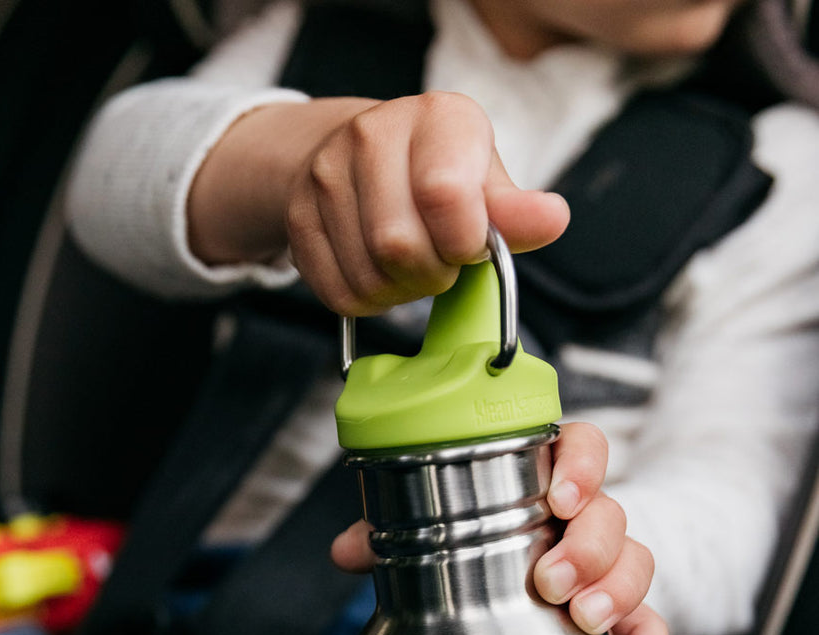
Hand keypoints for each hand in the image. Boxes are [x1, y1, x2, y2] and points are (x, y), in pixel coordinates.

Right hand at [188, 93, 568, 311]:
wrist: (363, 158)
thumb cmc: (441, 173)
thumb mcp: (487, 182)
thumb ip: (516, 211)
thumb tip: (551, 220)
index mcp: (436, 117)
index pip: (443, 194)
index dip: (462, 241)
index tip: (469, 246)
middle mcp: (371, 134)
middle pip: (399, 246)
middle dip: (431, 274)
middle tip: (440, 262)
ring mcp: (325, 176)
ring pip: (368, 277)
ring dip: (399, 292)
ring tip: (411, 266)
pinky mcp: (299, 219)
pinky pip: (339, 293)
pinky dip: (369, 300)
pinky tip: (381, 272)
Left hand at [331, 422, 668, 634]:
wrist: (527, 594)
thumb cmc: (483, 546)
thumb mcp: (436, 535)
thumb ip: (393, 536)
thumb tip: (346, 551)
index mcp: (545, 486)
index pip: (582, 448)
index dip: (582, 464)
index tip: (561, 496)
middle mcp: (584, 522)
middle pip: (610, 514)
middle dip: (587, 546)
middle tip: (549, 580)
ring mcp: (608, 568)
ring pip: (635, 563)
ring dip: (614, 590)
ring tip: (581, 618)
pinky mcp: (624, 615)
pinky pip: (651, 626)